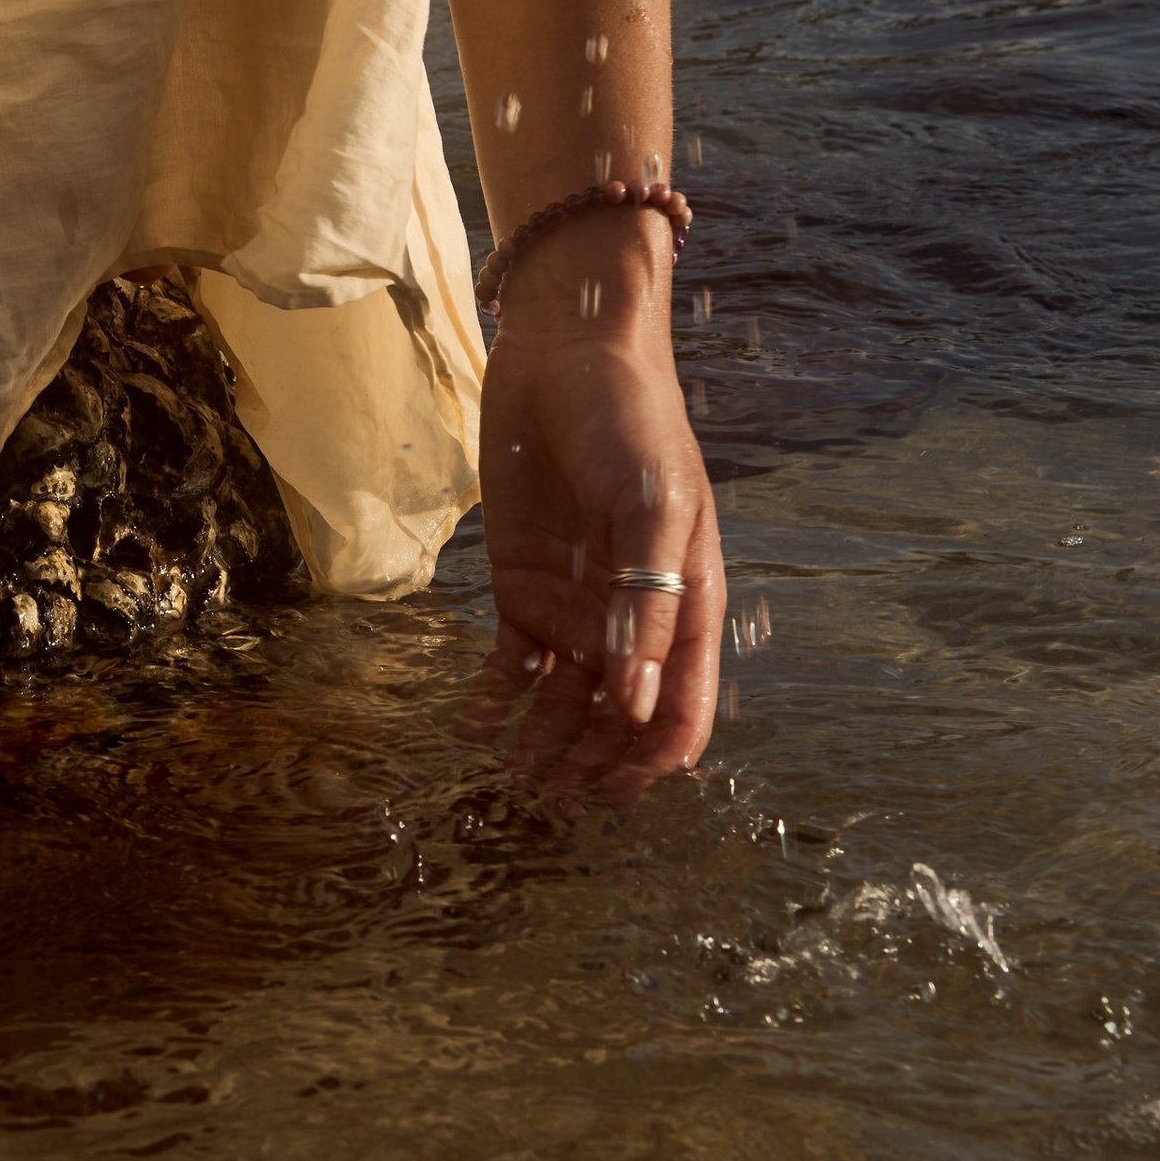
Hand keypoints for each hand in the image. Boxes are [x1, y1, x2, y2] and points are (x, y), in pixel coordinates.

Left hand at [465, 294, 723, 806]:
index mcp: (685, 601)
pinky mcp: (522, 586)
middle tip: (554, 805)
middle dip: (593, 764)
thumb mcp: (650, 506)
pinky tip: (474, 730)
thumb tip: (636, 703)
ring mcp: (576, 605)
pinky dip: (495, 701)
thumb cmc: (631, 421)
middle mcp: (632, 617)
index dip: (658, 753)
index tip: (622, 789)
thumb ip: (646, 605)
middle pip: (619, 716)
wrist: (568, 355)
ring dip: (544, 746)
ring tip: (515, 785)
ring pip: (563, 702)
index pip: (684, 703)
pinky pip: (511, 664)